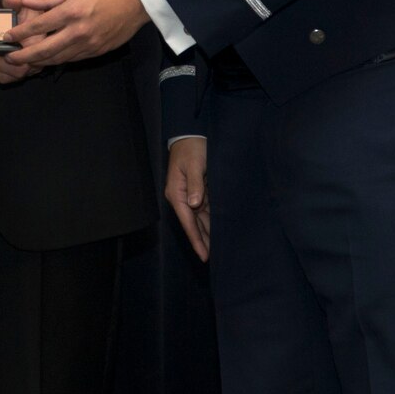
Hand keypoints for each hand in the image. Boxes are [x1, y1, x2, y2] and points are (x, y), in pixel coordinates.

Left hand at [3, 0, 149, 68]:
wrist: (136, 2)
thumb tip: (26, 3)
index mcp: (72, 12)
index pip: (39, 26)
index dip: (20, 33)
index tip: (7, 36)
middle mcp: (78, 31)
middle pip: (45, 49)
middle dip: (24, 56)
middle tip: (9, 58)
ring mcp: (88, 45)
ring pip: (57, 59)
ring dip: (38, 62)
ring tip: (24, 62)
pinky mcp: (96, 52)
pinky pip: (71, 59)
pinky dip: (56, 60)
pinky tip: (47, 60)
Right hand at [165, 138, 209, 260]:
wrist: (191, 134)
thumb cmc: (192, 148)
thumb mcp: (194, 164)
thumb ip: (195, 184)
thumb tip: (194, 205)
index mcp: (177, 193)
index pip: (187, 222)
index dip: (196, 239)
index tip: (204, 255)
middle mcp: (181, 197)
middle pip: (193, 224)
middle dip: (202, 241)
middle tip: (212, 259)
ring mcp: (189, 195)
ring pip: (199, 220)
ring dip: (207, 233)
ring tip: (216, 249)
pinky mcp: (197, 191)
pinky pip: (204, 211)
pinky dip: (211, 221)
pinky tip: (218, 230)